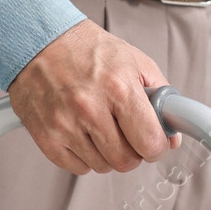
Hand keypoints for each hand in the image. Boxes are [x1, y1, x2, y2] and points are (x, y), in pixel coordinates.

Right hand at [8, 20, 179, 174]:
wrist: (38, 42)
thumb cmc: (86, 50)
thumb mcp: (135, 62)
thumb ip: (161, 98)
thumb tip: (172, 136)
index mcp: (118, 87)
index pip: (150, 143)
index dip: (157, 146)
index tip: (153, 141)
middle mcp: (90, 108)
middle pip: (126, 161)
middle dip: (132, 151)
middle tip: (126, 133)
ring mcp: (65, 125)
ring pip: (102, 167)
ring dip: (107, 153)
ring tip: (100, 126)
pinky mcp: (47, 138)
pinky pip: (77, 168)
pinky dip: (83, 156)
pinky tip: (82, 132)